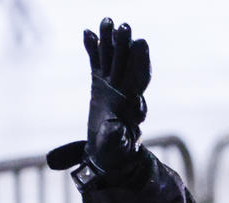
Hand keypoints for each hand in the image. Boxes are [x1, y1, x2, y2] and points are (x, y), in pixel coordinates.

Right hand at [47, 18, 150, 182]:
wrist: (111, 155)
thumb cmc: (116, 154)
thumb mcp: (115, 148)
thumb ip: (115, 137)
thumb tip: (116, 129)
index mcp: (131, 106)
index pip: (138, 80)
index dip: (140, 63)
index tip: (141, 44)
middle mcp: (125, 93)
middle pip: (127, 65)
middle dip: (126, 46)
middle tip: (125, 26)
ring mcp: (112, 88)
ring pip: (112, 61)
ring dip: (109, 42)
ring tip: (106, 21)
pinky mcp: (100, 87)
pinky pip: (97, 65)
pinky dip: (93, 51)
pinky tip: (88, 33)